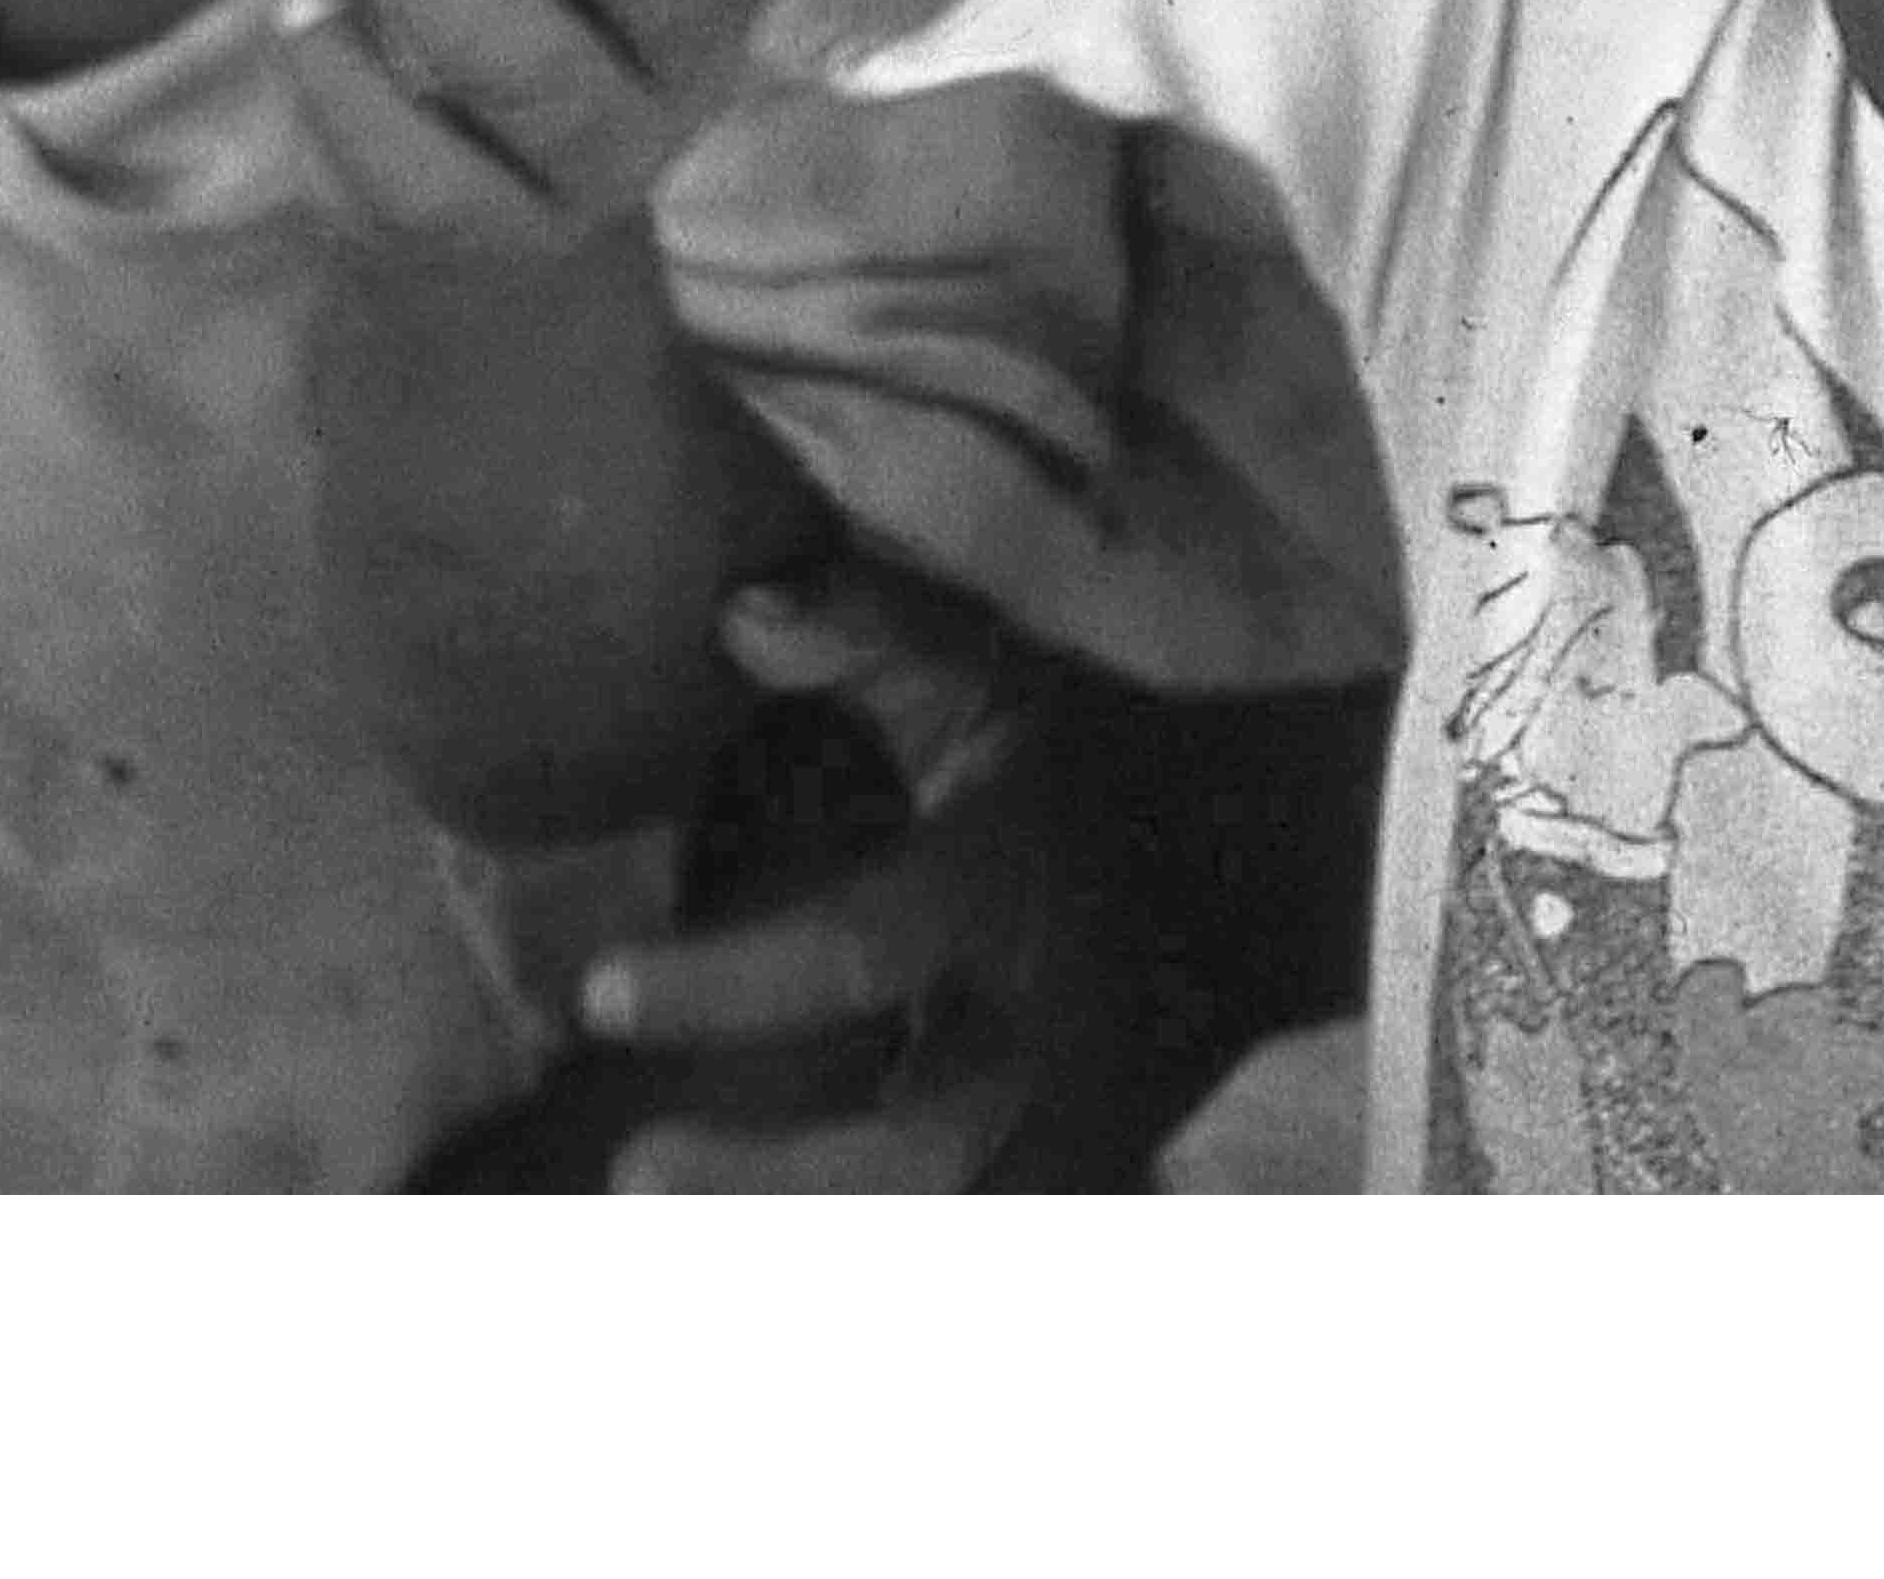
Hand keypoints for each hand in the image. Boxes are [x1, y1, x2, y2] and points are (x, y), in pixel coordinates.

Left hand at [536, 603, 1367, 1195]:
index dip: (724, 983)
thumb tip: (736, 608)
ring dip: (813, 1243)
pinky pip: (986, 1240)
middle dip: (763, 1177)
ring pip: (949, 1226)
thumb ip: (874, 634)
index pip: (855, 951)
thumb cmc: (1110, 755)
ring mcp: (1075, 1126)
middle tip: (624, 1170)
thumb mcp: (1007, 674)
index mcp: (1008, 889)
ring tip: (670, 1248)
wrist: (1288, 865)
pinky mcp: (1087, 1182)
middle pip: (908, 1151)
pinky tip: (762, 1274)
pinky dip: (882, 1256)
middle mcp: (1041, 1028)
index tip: (595, 994)